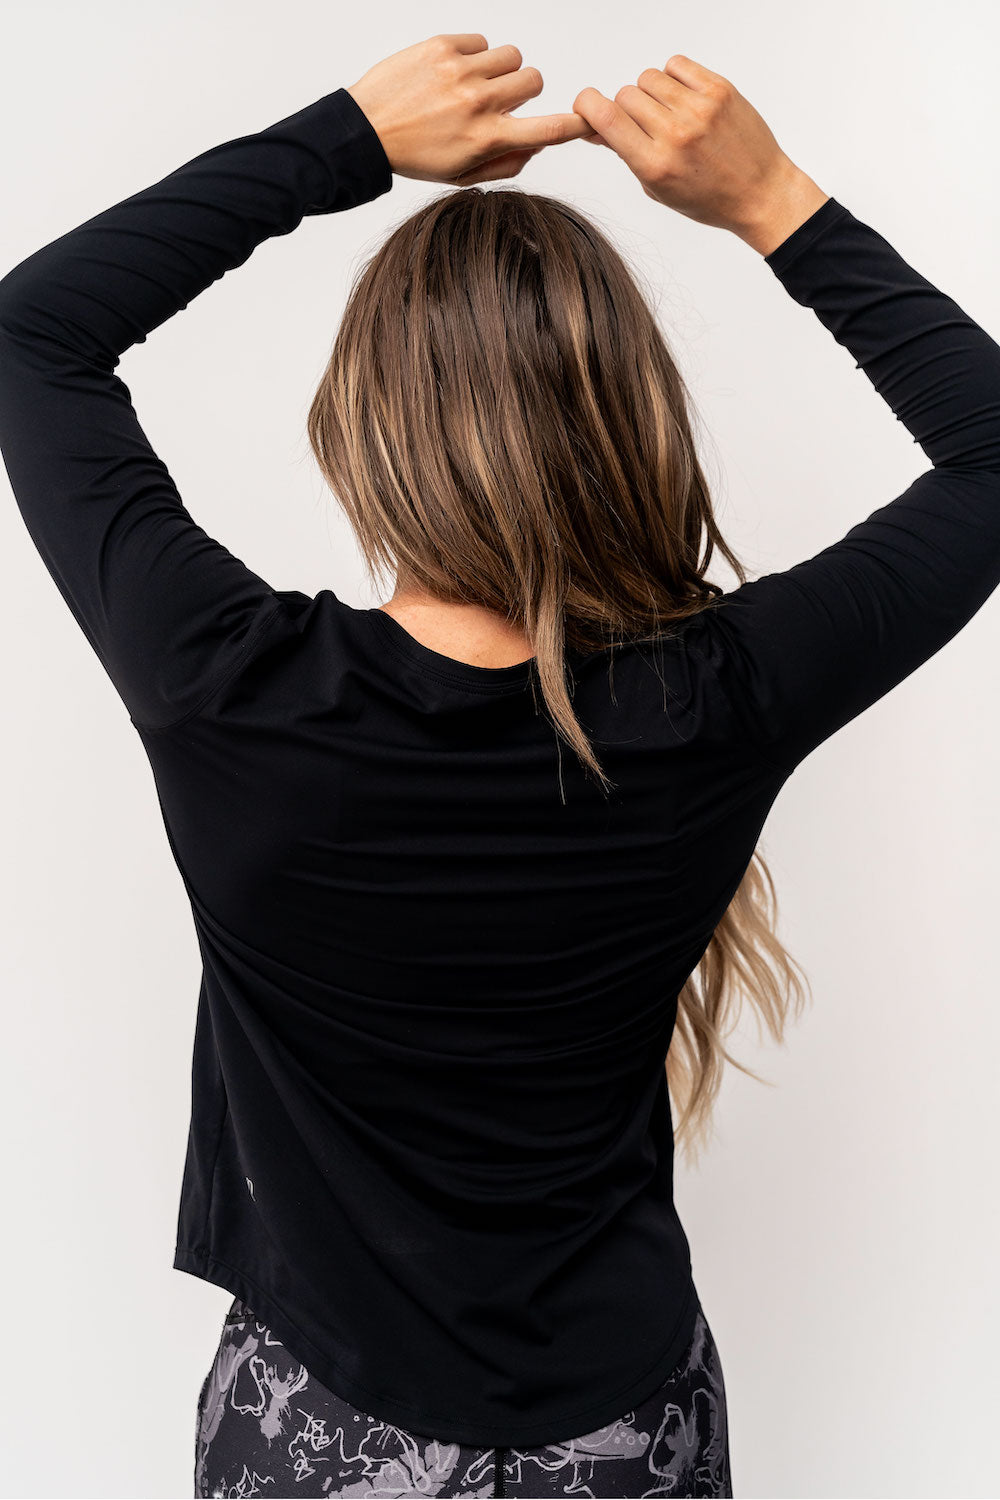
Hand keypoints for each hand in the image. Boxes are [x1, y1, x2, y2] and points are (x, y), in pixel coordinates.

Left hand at [346, 33, 591, 186]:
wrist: (366, 131)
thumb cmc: (414, 156)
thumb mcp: (462, 176)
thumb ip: (507, 163)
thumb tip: (537, 144)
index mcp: (486, 140)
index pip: (547, 129)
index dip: (574, 124)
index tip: (587, 119)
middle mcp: (478, 103)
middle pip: (533, 80)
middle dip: (522, 91)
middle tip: (499, 101)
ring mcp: (461, 72)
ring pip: (512, 56)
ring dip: (501, 70)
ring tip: (476, 84)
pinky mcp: (443, 46)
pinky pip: (481, 41)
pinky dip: (475, 55)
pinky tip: (453, 73)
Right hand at [573, 55, 827, 245]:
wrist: (760, 193)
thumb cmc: (708, 198)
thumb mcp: (658, 188)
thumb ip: (626, 154)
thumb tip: (596, 127)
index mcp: (655, 165)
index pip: (605, 118)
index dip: (587, 106)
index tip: (586, 107)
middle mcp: (675, 135)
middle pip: (625, 95)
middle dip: (626, 108)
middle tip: (644, 126)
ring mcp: (699, 110)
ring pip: (648, 78)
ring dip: (650, 93)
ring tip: (668, 114)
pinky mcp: (719, 90)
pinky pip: (676, 64)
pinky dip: (672, 78)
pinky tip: (683, 98)